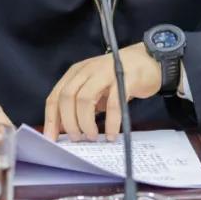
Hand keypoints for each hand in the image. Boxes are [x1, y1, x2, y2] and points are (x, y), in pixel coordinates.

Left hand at [43, 42, 160, 142]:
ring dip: (85, 122)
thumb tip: (65, 129)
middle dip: (69, 122)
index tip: (51, 139)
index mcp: (76, 73)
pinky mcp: (125, 79)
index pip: (56, 96)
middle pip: (68, 97)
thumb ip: (80, 104)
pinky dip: (110, 123)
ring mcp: (106, 73)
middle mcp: (88, 70)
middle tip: (77, 138)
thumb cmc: (119, 78)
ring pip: (85, 99)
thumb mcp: (95, 88)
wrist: (149, 60)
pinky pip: (113, 104)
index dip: (51, 119)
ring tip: (92, 136)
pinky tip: (111, 135)